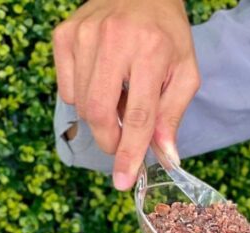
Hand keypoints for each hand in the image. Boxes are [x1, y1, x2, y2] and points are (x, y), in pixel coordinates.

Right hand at [53, 0, 199, 189]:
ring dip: (100, 119)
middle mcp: (114, 40)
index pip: (138, 116)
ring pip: (81, 105)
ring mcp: (84, 35)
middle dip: (110, 141)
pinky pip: (66, 89)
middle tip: (122, 143)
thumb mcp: (184, 75)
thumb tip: (166, 158)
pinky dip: (82, 99)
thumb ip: (172, 117)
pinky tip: (102, 84)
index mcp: (150, 52)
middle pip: (100, 113)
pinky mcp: (64, 34)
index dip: (129, 153)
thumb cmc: (168, 37)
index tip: (123, 182)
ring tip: (119, 101)